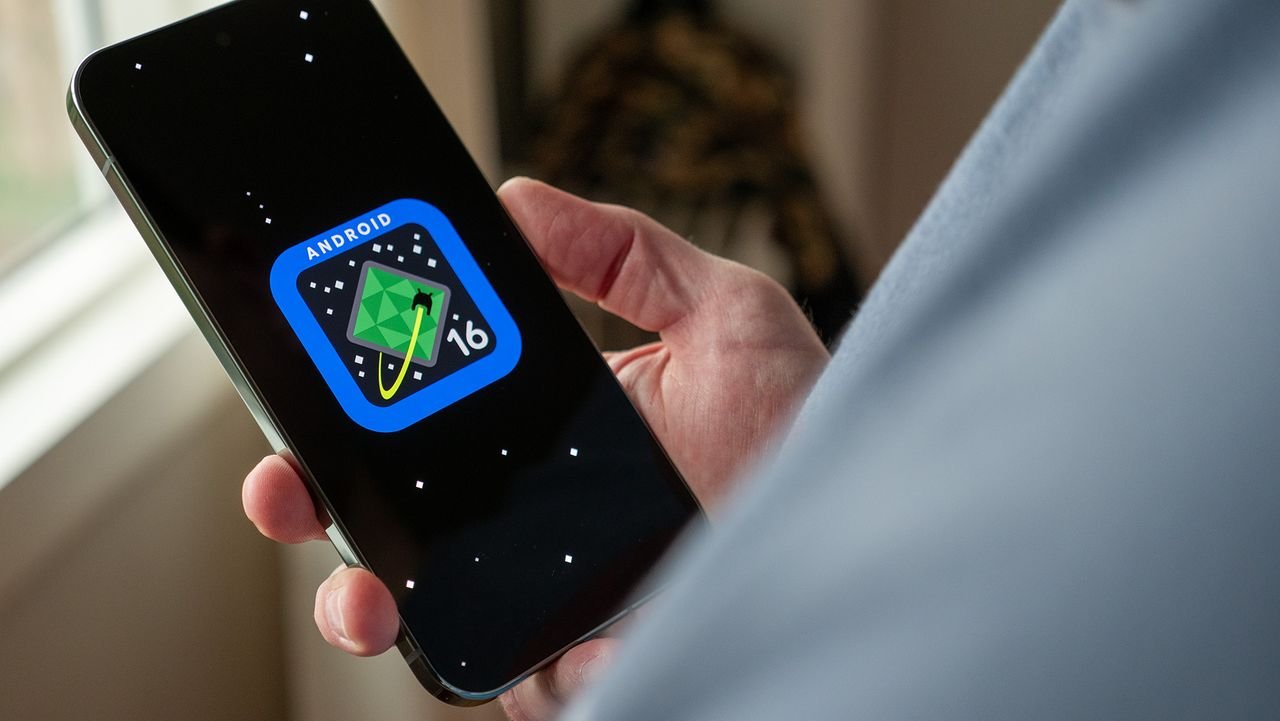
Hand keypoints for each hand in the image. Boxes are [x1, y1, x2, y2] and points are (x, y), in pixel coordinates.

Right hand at [242, 179, 828, 719]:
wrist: (874, 525)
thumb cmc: (804, 422)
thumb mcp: (724, 313)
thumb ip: (625, 253)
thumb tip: (521, 198)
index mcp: (548, 435)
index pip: (427, 421)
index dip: (355, 407)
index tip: (313, 380)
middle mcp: (535, 522)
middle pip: (394, 520)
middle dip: (320, 509)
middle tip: (289, 490)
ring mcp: (553, 600)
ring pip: (427, 616)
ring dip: (363, 606)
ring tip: (364, 597)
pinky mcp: (585, 668)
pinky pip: (525, 685)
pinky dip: (517, 675)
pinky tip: (556, 651)